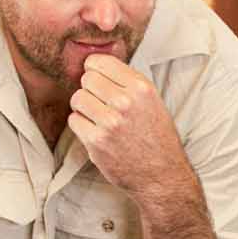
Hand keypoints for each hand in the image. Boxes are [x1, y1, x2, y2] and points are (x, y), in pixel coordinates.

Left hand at [68, 54, 186, 194]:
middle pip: (87, 79)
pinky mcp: (96, 141)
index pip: (101, 62)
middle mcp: (125, 102)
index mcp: (141, 88)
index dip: (94, 69)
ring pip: (77, 98)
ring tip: (97, 118)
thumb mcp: (153, 102)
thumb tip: (96, 66)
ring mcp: (109, 122)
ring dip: (83, 107)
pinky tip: (96, 132)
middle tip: (99, 103)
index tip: (96, 77)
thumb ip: (128, 83)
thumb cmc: (157, 139)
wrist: (162, 176)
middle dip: (90, 89)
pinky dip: (81, 126)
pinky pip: (74, 120)